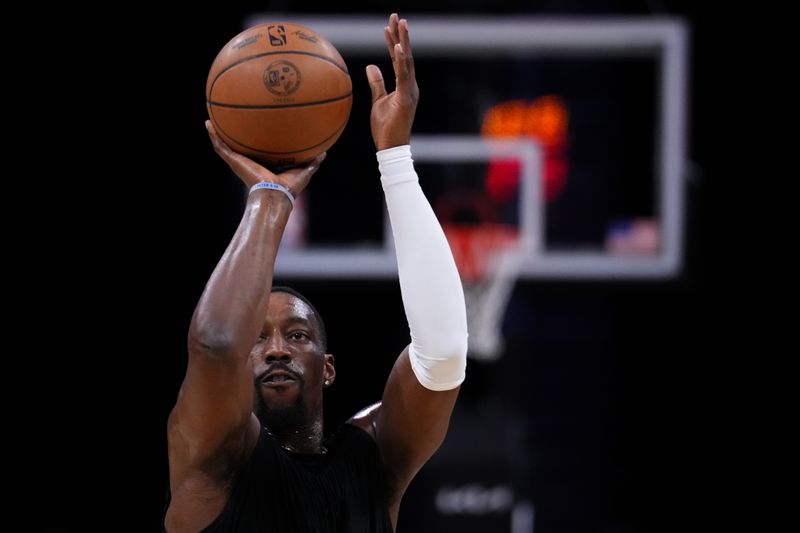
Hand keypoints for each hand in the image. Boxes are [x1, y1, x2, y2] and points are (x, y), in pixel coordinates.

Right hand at [205, 120, 324, 196]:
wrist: (275, 194)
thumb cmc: (289, 187)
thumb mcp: (303, 170)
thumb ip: (312, 162)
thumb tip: (324, 153)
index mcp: (263, 166)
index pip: (258, 153)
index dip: (256, 143)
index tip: (255, 132)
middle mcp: (249, 163)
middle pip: (239, 148)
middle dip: (235, 138)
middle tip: (230, 123)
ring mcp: (239, 162)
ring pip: (225, 146)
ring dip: (217, 134)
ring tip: (211, 120)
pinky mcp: (233, 161)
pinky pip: (220, 146)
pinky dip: (213, 135)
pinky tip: (208, 123)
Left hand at [366, 13, 418, 151]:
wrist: (391, 147)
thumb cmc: (385, 128)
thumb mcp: (378, 101)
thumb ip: (376, 83)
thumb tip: (370, 66)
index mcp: (405, 85)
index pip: (398, 59)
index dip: (394, 41)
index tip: (389, 25)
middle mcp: (410, 85)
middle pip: (405, 55)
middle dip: (401, 35)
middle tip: (396, 16)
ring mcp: (410, 91)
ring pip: (407, 62)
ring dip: (403, 41)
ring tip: (400, 23)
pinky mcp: (407, 98)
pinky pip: (404, 76)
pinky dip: (401, 61)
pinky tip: (398, 47)